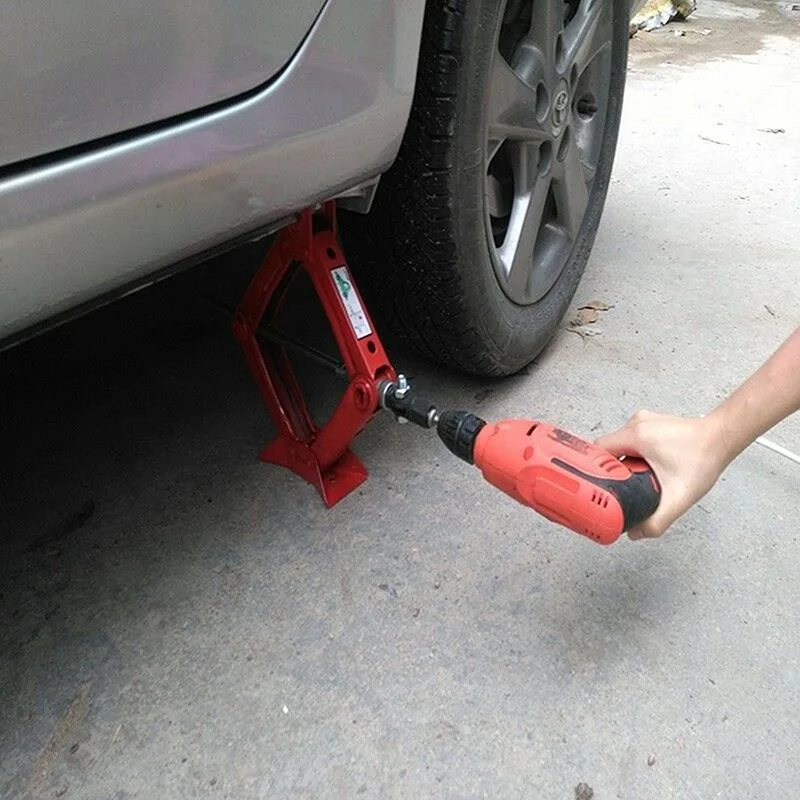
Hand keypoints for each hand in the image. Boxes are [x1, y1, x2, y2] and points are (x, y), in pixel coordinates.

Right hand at [595, 410, 730, 539]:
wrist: (722, 439)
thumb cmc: (704, 458)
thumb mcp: (679, 497)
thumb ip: (657, 520)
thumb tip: (636, 532)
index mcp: (636, 435)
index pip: (597, 450)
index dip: (591, 469)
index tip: (593, 484)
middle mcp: (636, 423)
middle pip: (607, 449)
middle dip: (610, 470)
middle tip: (618, 488)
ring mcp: (643, 421)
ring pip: (619, 445)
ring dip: (623, 463)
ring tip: (635, 479)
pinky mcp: (651, 424)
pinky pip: (631, 441)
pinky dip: (633, 455)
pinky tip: (646, 468)